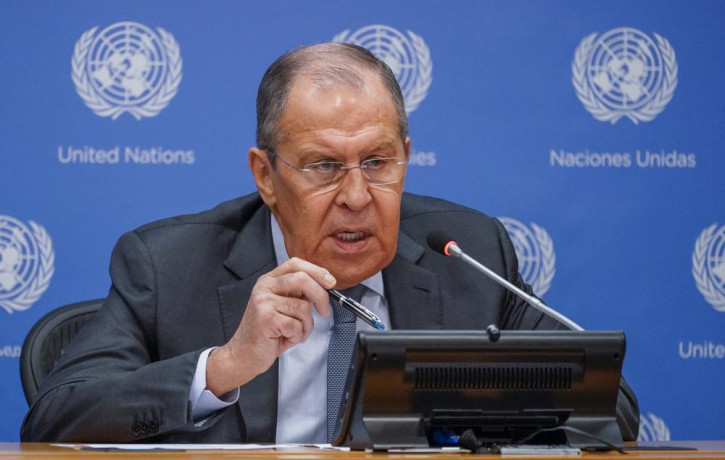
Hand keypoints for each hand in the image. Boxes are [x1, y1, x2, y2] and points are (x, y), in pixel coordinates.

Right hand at [206, 257, 335, 395]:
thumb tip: (324, 286)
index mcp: (269, 280)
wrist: (244, 354)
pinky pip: (297, 325)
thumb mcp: (283, 307)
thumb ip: (298, 294)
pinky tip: (286, 338)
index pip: (296, 264)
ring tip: (295, 332)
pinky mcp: (266, 319)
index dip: (317, 271)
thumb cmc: (267, 332)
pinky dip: (298, 335)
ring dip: (306, 325)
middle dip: (321, 296)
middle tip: (324, 311)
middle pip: (303, 279)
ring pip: (303, 307)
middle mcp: (264, 287)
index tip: (331, 283)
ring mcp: (263, 302)